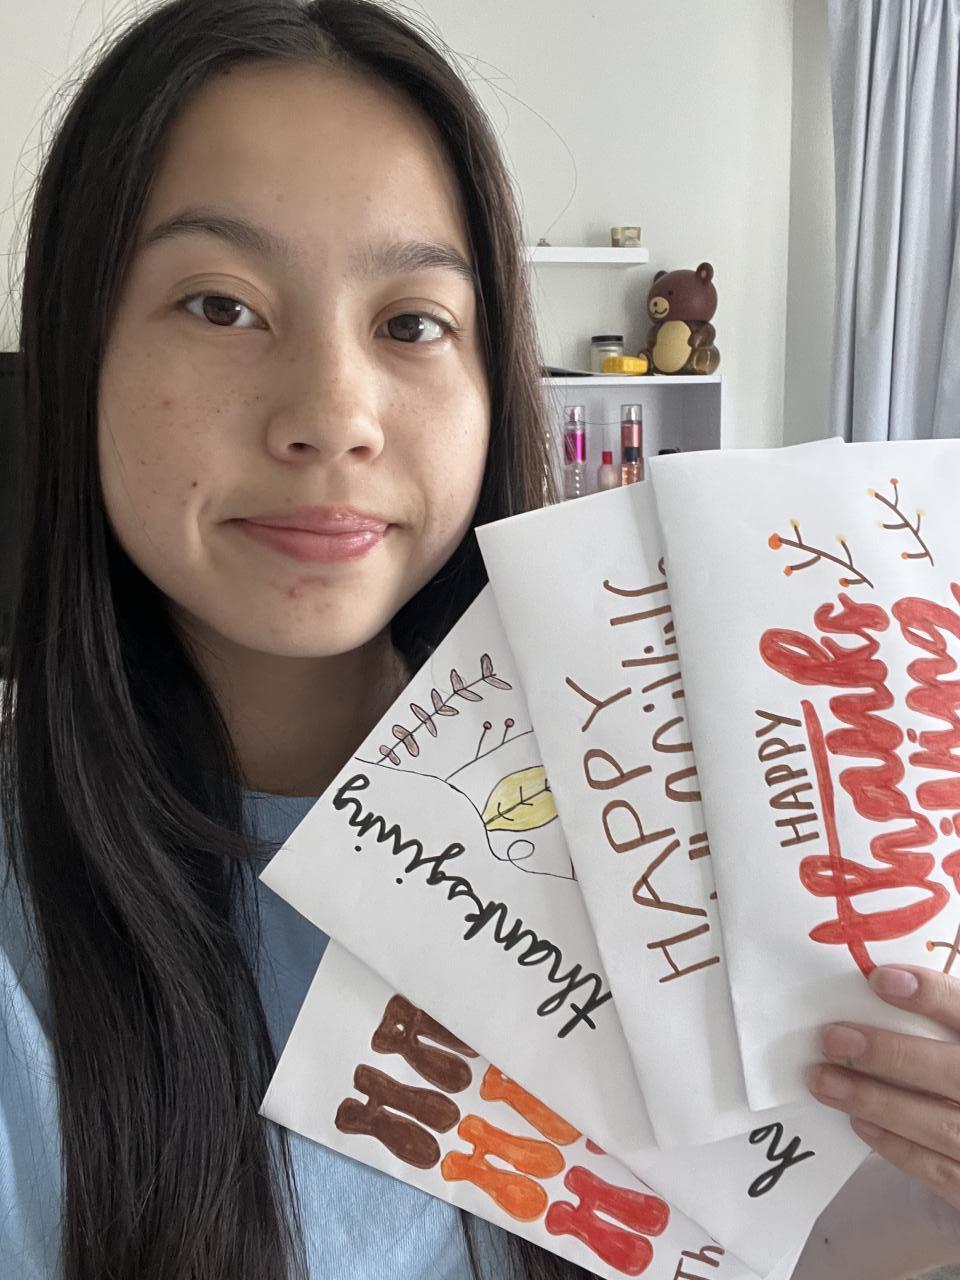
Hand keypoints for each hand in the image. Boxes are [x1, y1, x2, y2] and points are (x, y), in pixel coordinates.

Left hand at [806, 964, 959, 1209]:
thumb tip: (870, 988)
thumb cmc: (955, 1078)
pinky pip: (940, 1170)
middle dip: (891, 1054)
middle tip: (832, 1039)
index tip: (879, 979)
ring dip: (876, 1101)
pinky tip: (859, 1122)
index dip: (930, 994)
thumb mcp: (950, 1044)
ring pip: (939, 1124)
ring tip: (825, 1081)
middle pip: (953, 1071)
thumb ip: (930, 1024)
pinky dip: (897, 1146)